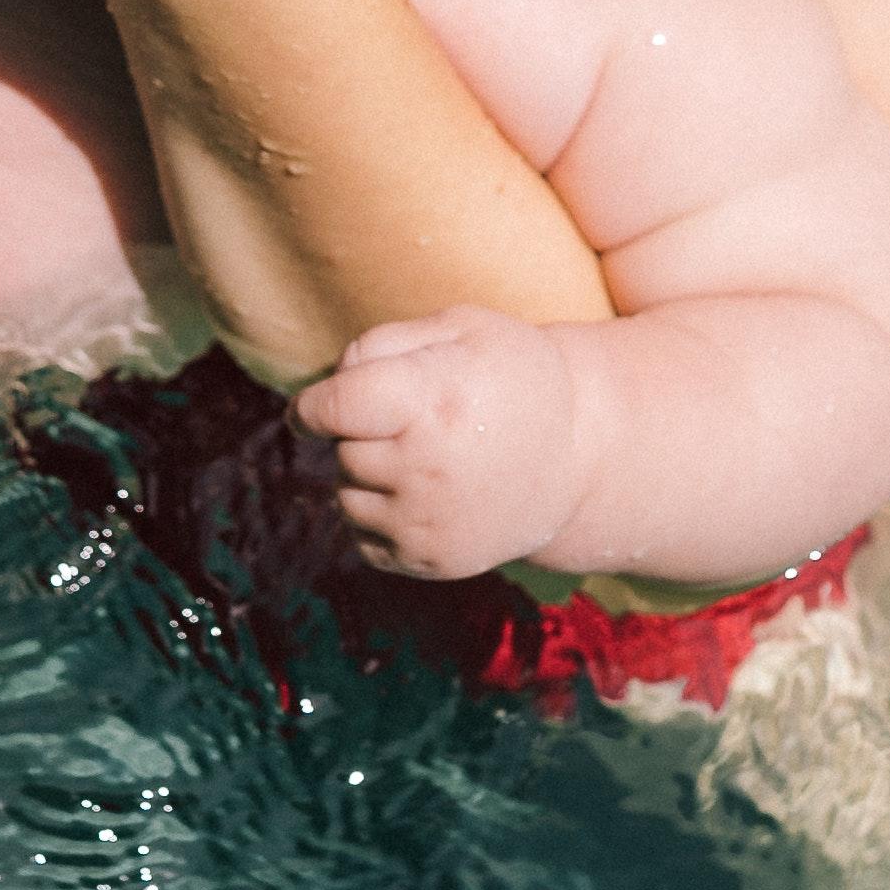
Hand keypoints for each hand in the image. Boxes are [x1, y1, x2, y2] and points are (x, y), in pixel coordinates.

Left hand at [294, 308, 593, 581]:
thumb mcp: (460, 328)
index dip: (311, 406)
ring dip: (366, 476)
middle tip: (408, 422)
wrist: (580, 455)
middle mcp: (426, 467)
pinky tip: (420, 493)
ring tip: (419, 457)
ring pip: (347, 498)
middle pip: (343, 450)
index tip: (310, 408)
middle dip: (360, 434)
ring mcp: (429, 521)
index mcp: (431, 401)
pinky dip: (378, 516)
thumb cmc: (511, 376)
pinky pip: (363, 539)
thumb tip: (326, 384)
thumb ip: (383, 342)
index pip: (332, 408)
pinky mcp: (431, 560)